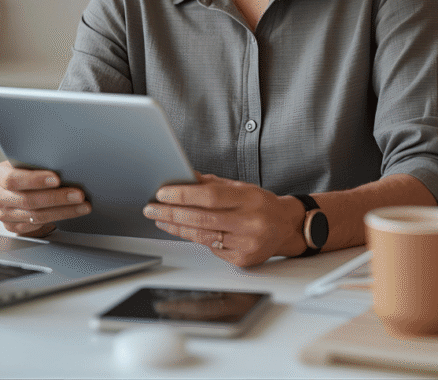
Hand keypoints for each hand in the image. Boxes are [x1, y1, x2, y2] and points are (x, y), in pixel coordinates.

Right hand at [0, 161, 90, 237]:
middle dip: (56, 198)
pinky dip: (58, 219)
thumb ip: (38, 162)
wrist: (20, 185)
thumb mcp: (27, 161)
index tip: (57, 179)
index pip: (13, 179)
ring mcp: (4, 214)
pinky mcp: (13, 227)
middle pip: (27, 200)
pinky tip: (72, 212)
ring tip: (82, 205)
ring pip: (35, 216)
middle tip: (78, 194)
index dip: (35, 180)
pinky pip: (37, 226)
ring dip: (63, 211)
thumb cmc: (27, 169)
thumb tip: (65, 160)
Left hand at [143, 174, 304, 266]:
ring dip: (176, 227)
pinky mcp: (242, 260)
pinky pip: (211, 248)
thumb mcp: (240, 186)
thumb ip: (212, 183)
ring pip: (202, 235)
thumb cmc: (260, 204)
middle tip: (151, 208)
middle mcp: (249, 222)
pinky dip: (194, 237)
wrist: (285, 227)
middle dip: (172, 212)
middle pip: (202, 218)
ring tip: (159, 218)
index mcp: (248, 198)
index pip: (210, 196)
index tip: (162, 193)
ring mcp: (246, 243)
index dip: (183, 195)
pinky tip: (181, 230)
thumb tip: (184, 176)